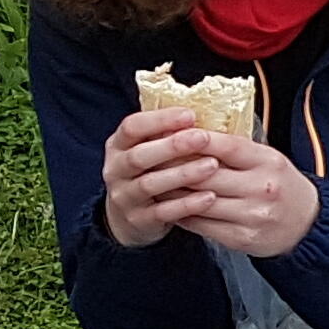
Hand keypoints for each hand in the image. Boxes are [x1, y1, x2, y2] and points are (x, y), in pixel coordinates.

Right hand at [100, 106, 221, 248]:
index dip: (159, 120)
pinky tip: (209, 197)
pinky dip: (187, 205)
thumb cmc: (150, 171)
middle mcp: (116, 170)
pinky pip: (163, 212)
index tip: (190, 114)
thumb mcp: (149, 148)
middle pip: (138, 156)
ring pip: (150, 184)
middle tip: (202, 137)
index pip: (132, 127)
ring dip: (182, 174)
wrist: (129, 216)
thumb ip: (167, 132)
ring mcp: (124, 197)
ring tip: (213, 165)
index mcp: (118, 146)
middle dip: (172, 146)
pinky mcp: (138, 220)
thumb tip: (208, 109)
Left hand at [167, 130, 323, 258]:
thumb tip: (193, 135)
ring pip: (200, 201)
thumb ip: (236, 150)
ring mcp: (251, 215)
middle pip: (208, 174)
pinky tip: (170, 206)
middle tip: (151, 158)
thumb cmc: (281, 186)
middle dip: (176, 165)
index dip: (198, 140)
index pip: (229, 146)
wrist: (306, 224)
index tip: (173, 133)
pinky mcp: (241, 237)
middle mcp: (262, 188)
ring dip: (173, 191)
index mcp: (269, 162)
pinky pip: (202, 224)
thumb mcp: (268, 160)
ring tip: (154, 182)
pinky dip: (182, 214)